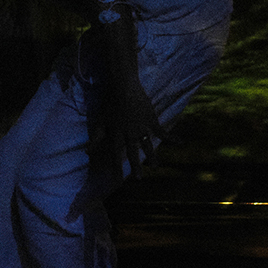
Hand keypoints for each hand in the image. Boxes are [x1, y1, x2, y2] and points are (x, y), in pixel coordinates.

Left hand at [68, 72, 158, 225]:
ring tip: (155, 167)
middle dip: (135, 166)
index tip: (118, 181)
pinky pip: (163, 132)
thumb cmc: (111, 103)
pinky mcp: (152, 120)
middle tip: (139, 178)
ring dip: (151, 157)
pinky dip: (171, 138)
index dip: (117, 168)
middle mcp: (130, 133)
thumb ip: (95, 137)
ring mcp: (142, 127)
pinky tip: (180, 143)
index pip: (116, 155)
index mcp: (117, 134)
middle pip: (132, 152)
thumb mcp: (101, 121)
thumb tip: (87, 152)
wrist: (124, 86)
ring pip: (147, 145)